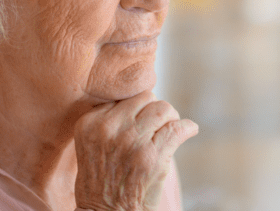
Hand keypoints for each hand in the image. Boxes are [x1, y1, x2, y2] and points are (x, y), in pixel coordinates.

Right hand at [73, 90, 197, 210]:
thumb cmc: (100, 182)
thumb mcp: (90, 144)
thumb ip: (108, 121)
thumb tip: (142, 102)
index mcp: (90, 123)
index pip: (123, 96)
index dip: (136, 108)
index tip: (141, 120)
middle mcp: (109, 128)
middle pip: (145, 98)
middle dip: (154, 110)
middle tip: (157, 126)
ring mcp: (131, 141)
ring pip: (163, 109)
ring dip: (170, 118)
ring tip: (169, 130)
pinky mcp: (152, 157)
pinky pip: (177, 129)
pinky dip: (188, 128)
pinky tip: (190, 130)